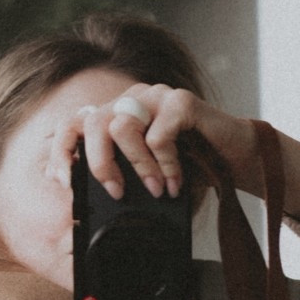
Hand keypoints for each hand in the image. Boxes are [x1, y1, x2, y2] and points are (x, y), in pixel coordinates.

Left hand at [45, 84, 260, 205]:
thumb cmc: (193, 169)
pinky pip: (159, 134)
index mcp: (118, 116)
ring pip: (122, 126)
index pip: (76, 123)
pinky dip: (165, 163)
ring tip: (156, 189)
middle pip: (94, 122)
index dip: (62, 149)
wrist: (237, 160)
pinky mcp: (181, 101)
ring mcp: (156, 96)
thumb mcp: (149, 177)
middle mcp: (133, 100)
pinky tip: (176, 181)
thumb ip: (122, 178)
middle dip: (99, 163)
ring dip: (138, 166)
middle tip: (116, 192)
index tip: (62, 180)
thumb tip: (91, 203)